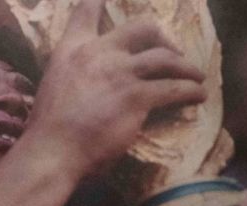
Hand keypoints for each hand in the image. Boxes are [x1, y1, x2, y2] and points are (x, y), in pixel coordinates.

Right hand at [24, 0, 207, 176]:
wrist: (53, 150)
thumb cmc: (48, 129)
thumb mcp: (51, 87)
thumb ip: (72, 75)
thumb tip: (87, 84)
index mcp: (72, 50)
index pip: (86, 12)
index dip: (98, 1)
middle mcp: (99, 52)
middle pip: (143, 28)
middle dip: (163, 39)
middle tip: (174, 54)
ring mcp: (121, 72)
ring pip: (166, 58)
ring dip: (186, 67)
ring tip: (196, 77)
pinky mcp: (138, 96)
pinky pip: (174, 88)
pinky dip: (191, 91)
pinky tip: (198, 95)